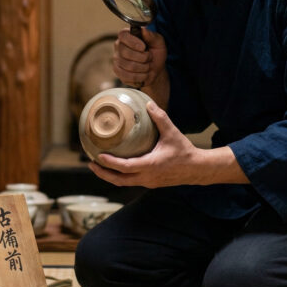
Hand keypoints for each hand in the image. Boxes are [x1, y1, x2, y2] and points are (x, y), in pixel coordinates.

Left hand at [88, 102, 247, 187]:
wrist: (196, 169)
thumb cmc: (184, 151)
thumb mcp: (172, 132)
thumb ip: (160, 117)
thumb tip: (149, 103)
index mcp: (150, 166)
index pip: (125, 167)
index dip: (110, 163)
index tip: (98, 156)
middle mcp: (147, 178)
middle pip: (118, 180)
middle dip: (103, 173)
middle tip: (90, 163)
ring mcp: (148, 183)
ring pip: (123, 183)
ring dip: (109, 176)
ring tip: (98, 166)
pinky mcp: (150, 183)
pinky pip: (130, 181)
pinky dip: (119, 176)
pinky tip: (115, 168)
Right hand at [113, 27, 166, 92]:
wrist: (156, 70)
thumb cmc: (156, 54)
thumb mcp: (158, 43)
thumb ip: (152, 36)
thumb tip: (143, 30)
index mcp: (127, 36)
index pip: (123, 35)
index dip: (133, 42)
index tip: (144, 47)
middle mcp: (119, 46)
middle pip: (126, 52)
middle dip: (143, 57)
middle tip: (149, 57)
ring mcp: (117, 60)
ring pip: (129, 66)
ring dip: (144, 68)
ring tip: (147, 66)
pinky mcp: (117, 72)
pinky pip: (128, 76)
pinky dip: (140, 76)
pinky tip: (144, 74)